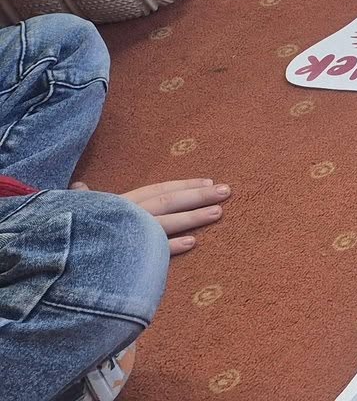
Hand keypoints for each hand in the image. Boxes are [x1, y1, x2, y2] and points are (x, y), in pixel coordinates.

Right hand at [78, 178, 230, 254]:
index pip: (156, 190)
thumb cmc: (67, 230)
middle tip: (228, 191)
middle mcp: (124, 216)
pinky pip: (149, 251)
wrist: (44, 254)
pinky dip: (171, 246)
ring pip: (163, 223)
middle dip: (198, 196)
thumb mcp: (77, 210)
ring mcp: (124, 236)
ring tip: (218, 212)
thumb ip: (85, 198)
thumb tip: (80, 184)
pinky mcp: (122, 259)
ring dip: (193, 217)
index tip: (208, 181)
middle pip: (167, 201)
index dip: (182, 185)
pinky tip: (193, 243)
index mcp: (118, 203)